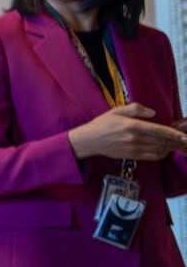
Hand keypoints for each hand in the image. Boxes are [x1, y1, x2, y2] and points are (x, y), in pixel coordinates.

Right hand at [69, 103, 186, 161]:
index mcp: (132, 125)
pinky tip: (165, 151)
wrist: (89, 141)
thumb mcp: (116, 111)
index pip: (159, 130)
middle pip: (161, 141)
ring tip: (177, 145)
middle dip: (175, 141)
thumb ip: (135, 109)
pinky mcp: (131, 156)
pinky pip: (151, 157)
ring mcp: (133, 149)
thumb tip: (152, 113)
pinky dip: (161, 154)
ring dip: (170, 148)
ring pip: (158, 150)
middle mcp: (134, 138)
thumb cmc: (102, 124)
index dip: (174, 134)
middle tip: (184, 140)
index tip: (184, 136)